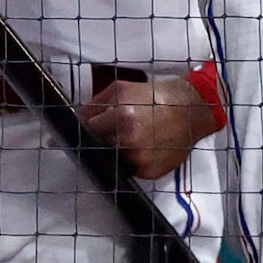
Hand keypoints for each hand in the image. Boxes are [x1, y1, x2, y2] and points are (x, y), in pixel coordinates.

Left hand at [80, 74, 220, 180]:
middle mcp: (130, 142)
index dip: (83, 128)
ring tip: (128, 137)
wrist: (189, 110)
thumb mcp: (119, 89)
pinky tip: (139, 147)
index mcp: (121, 118)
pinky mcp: (150, 172)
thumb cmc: (154, 97)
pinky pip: (128, 169)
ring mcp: (140, 160)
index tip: (72, 134)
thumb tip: (77, 119)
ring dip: (113, 150)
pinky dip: (128, 159)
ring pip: (111, 159)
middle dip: (99, 138)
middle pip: (97, 146)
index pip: (87, 130)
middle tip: (109, 131)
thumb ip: (93, 105)